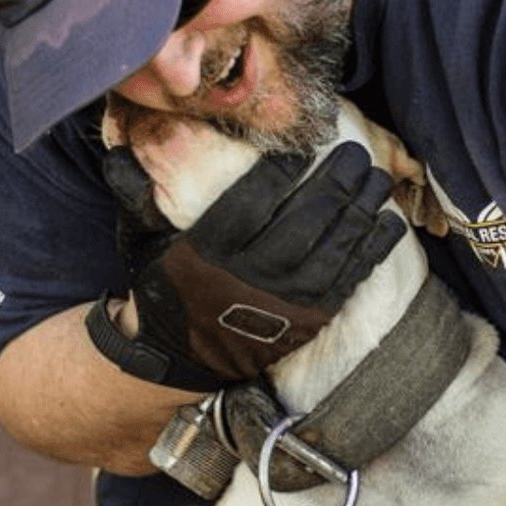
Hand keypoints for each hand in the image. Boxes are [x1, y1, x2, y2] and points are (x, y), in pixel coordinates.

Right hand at [97, 143, 404, 390]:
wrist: (178, 358)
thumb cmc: (164, 288)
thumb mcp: (141, 245)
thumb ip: (137, 199)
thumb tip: (119, 154)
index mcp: (206, 253)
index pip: (250, 203)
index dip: (281, 172)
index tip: (301, 148)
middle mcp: (248, 278)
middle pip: (302, 222)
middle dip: (334, 184)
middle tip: (355, 153)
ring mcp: (281, 304)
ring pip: (330, 249)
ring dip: (359, 210)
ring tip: (376, 178)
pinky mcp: (305, 323)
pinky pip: (344, 282)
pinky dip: (369, 252)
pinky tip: (387, 223)